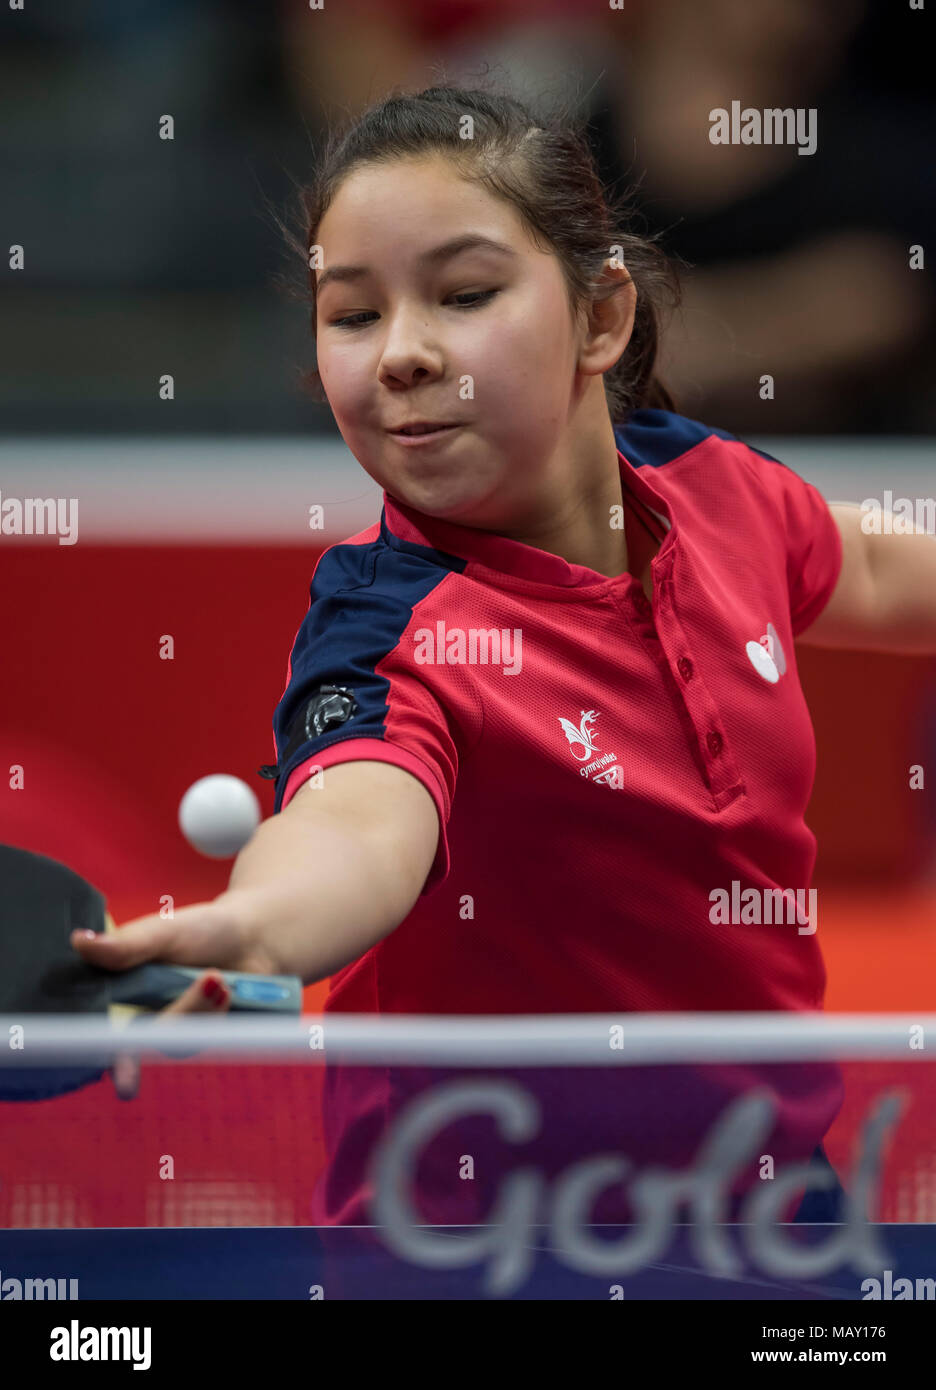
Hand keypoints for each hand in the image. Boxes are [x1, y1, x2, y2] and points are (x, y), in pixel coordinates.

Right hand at [70, 897, 270, 1099]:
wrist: (255, 937)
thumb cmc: (204, 930)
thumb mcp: (166, 931)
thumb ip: (128, 945)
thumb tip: (80, 942)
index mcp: (123, 992)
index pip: (106, 1032)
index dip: (114, 1057)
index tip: (126, 1082)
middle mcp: (146, 1017)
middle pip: (154, 1039)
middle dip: (186, 1010)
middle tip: (214, 977)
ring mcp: (179, 1031)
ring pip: (184, 1043)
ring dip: (207, 1010)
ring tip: (221, 977)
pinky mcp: (206, 1037)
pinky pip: (210, 1042)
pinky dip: (221, 1015)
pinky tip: (229, 990)